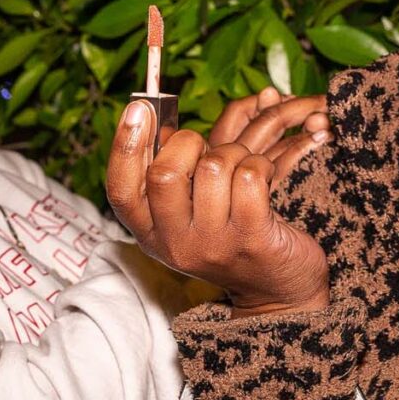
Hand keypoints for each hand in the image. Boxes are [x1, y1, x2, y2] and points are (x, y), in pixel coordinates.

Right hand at [106, 87, 329, 313]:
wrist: (278, 291)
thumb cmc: (231, 237)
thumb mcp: (188, 216)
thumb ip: (168, 177)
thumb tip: (156, 122)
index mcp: (152, 234)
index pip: (121, 191)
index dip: (124, 145)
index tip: (139, 108)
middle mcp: (176, 244)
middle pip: (164, 173)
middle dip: (190, 144)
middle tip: (209, 150)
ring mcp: (213, 245)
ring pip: (213, 166)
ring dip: (234, 153)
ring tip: (242, 168)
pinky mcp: (252, 239)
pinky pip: (249, 175)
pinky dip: (259, 164)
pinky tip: (264, 177)